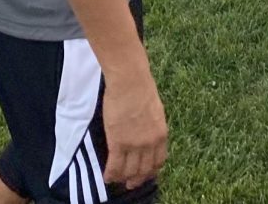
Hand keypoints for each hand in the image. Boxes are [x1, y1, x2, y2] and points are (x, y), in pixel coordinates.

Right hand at [102, 71, 167, 188]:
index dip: (151, 171)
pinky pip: (115, 166)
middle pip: (144, 169)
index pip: (158, 161)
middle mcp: (150, 143)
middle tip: (130, 184)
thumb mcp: (156, 112)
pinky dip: (110, 174)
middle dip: (137, 179)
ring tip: (116, 180)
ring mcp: (135, 144)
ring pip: (129, 171)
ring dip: (122, 178)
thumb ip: (153, 127)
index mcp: (161, 134)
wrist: (130, 83)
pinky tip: (106, 177)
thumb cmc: (142, 91)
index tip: (145, 174)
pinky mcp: (118, 143)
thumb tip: (147, 136)